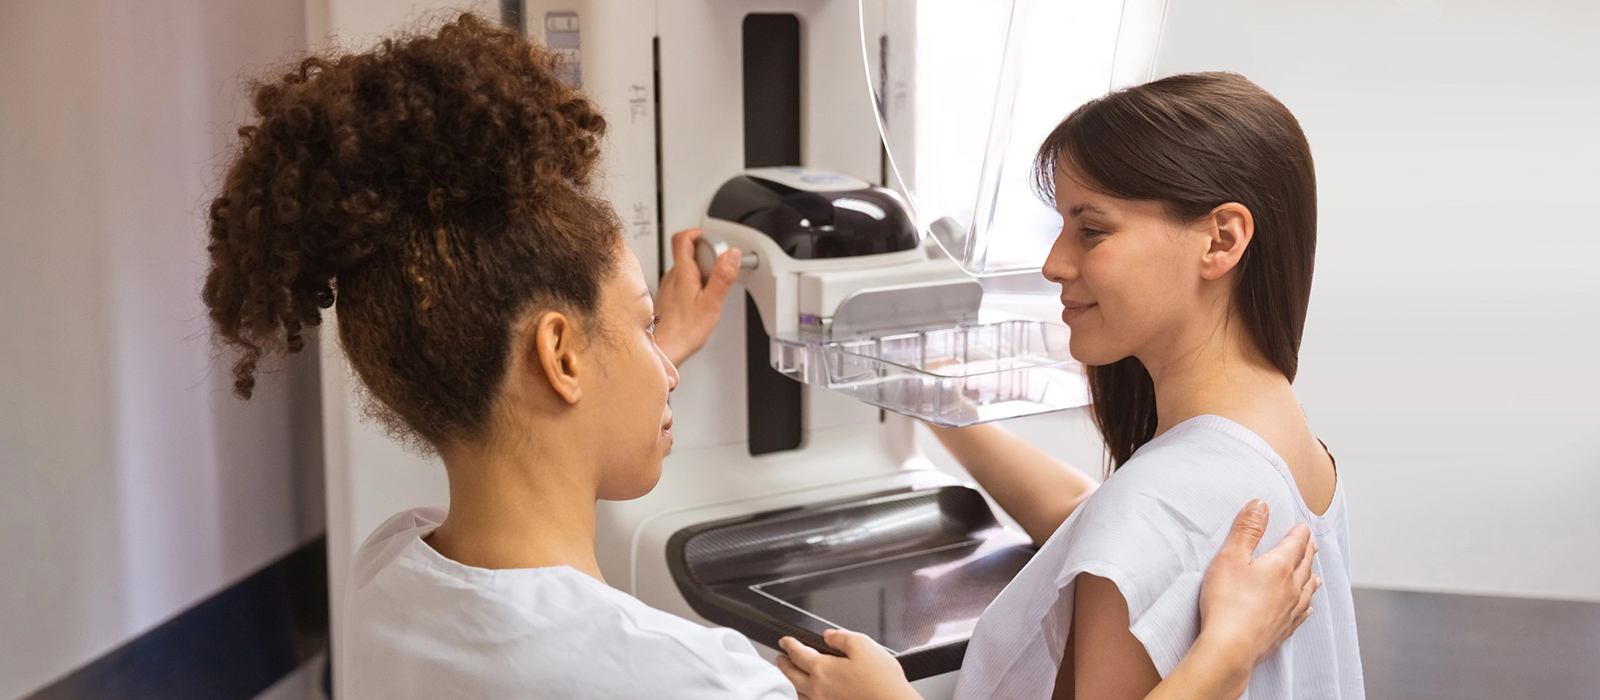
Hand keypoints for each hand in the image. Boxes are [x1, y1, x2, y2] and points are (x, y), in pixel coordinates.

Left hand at [653, 228, 739, 365]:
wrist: (664, 350)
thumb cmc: (683, 332)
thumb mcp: (711, 304)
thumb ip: (722, 277)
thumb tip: (731, 254)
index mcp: (681, 272)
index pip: (683, 237)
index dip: (698, 233)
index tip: (712, 240)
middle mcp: (671, 277)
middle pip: (687, 253)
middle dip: (706, 257)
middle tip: (718, 271)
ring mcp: (667, 287)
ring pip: (685, 269)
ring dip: (700, 273)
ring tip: (710, 291)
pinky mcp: (667, 298)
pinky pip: (681, 283)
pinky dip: (693, 286)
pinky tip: (700, 302)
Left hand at [776, 630, 921, 699]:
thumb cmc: (883, 682)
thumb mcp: (864, 646)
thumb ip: (842, 637)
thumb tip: (828, 635)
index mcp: (823, 670)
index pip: (798, 654)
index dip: (789, 645)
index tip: (784, 641)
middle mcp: (818, 690)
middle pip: (791, 675)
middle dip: (783, 665)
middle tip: (780, 658)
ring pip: (798, 693)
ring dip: (791, 682)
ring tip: (790, 676)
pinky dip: (803, 697)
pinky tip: (808, 695)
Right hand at [1196, 500, 1319, 670]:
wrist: (1230, 648)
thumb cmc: (1226, 602)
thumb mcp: (1230, 557)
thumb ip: (1247, 529)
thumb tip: (1262, 504)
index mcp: (1279, 566)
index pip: (1296, 543)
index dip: (1299, 532)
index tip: (1301, 526)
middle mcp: (1291, 587)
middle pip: (1305, 564)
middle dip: (1307, 551)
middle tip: (1310, 544)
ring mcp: (1290, 610)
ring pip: (1308, 589)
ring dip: (1311, 577)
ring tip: (1315, 573)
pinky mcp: (1284, 629)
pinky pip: (1302, 613)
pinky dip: (1307, 604)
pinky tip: (1307, 607)